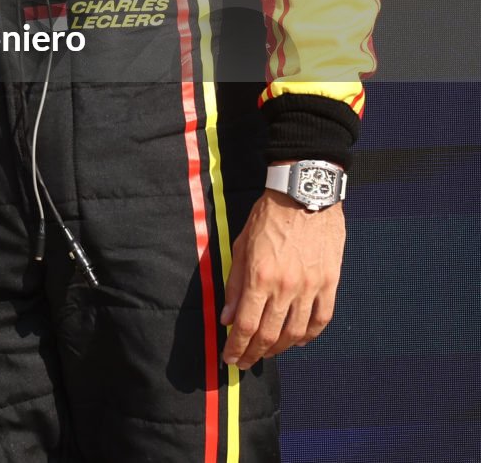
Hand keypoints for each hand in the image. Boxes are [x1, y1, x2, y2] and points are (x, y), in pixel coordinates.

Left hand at [221, 189, 344, 368]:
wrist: (304, 195)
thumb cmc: (268, 217)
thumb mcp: (241, 246)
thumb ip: (234, 284)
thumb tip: (227, 317)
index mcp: (259, 277)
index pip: (246, 325)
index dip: (237, 347)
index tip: (229, 359)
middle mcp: (286, 287)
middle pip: (270, 334)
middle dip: (254, 353)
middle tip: (245, 362)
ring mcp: (311, 287)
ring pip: (296, 332)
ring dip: (279, 348)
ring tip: (267, 353)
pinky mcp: (330, 283)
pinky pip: (321, 319)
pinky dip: (309, 335)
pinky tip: (298, 341)